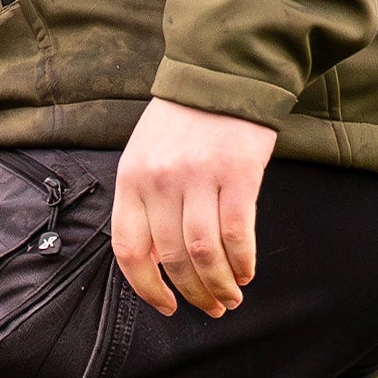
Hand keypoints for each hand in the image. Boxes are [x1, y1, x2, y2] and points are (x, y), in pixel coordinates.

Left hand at [112, 98, 277, 318]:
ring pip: (204, 252)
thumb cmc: (184, 120)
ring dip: (219, 283)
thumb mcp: (145, 156)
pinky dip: (242, 260)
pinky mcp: (240, 171)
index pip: (130, 251)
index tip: (167, 306)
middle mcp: (161, 181)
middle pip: (172, 257)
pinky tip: (246, 272)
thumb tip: (157, 262)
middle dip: (193, 293)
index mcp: (131, 180)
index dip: (147, 287)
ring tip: (231, 298)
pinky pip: (238, 232)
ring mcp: (200, 176)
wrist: (226, 70)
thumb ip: (145, 205)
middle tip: (211, 308)